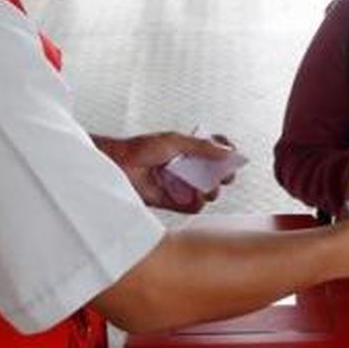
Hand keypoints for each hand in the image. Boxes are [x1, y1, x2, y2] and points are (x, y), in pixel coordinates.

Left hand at [99, 132, 234, 212]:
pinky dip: (195, 203)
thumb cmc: (140, 149)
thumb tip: (227, 151)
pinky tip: (190, 196)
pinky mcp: (174, 202)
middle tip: (223, 176)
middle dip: (224, 175)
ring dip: (211, 190)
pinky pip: (194, 206)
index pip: (217, 149)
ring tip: (205, 187)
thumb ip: (202, 146)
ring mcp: (183, 185)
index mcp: (191, 149)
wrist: (117, 167)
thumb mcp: (174, 141)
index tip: (231, 155)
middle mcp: (189, 167)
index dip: (227, 153)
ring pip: (209, 192)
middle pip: (218, 173)